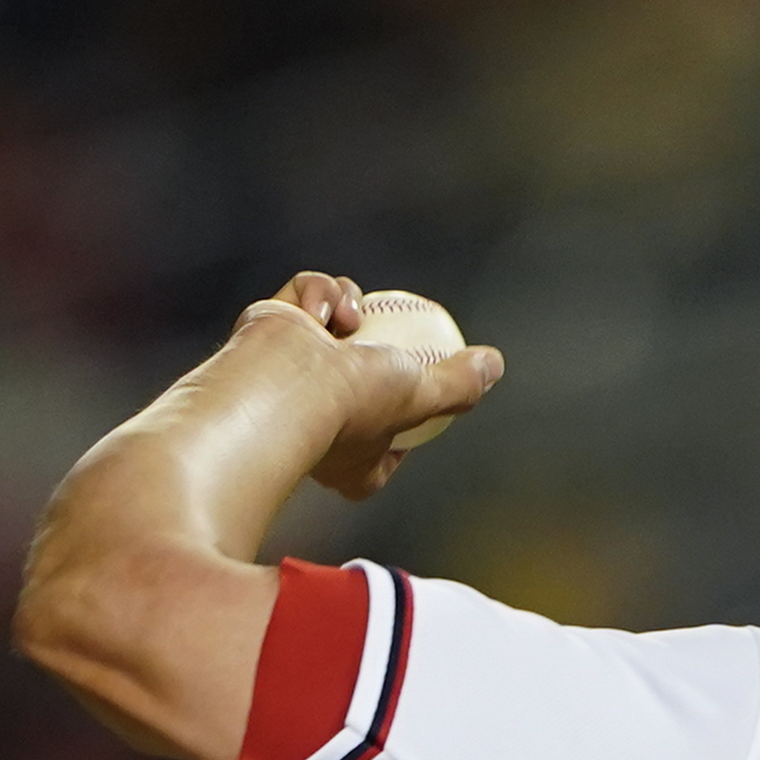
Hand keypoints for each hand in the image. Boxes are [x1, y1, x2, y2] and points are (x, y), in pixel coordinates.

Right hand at [245, 272, 504, 500]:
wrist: (279, 383)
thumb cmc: (353, 404)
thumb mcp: (422, 396)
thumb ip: (459, 386)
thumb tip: (493, 364)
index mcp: (353, 465)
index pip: (389, 443)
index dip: (408, 413)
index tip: (420, 387)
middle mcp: (317, 428)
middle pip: (360, 375)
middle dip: (375, 345)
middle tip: (387, 333)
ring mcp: (287, 380)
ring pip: (332, 323)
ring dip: (346, 306)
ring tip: (348, 317)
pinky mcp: (266, 334)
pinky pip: (302, 299)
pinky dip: (315, 294)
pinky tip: (321, 310)